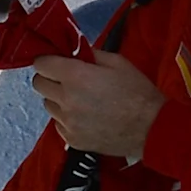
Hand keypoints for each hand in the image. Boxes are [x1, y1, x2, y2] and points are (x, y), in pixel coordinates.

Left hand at [32, 46, 162, 157]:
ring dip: (58, 99)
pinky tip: (86, 117)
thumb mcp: (117, 62)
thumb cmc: (137, 91)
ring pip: (48, 105)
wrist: (152, 128)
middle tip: (67, 79)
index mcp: (75, 76)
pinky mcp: (71, 140)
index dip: (48, 60)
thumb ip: (89, 54)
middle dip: (50, 78)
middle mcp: (66, 100)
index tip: (57, 62)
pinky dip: (67, 119)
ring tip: (80, 100)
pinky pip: (58, 124)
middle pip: (39, 84)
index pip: (41, 64)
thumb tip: (72, 51)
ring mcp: (67, 122)